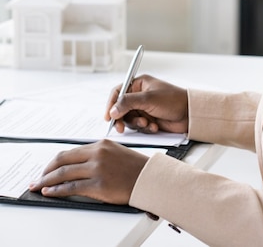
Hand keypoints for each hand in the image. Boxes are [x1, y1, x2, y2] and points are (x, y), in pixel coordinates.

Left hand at [29, 140, 146, 203]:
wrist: (150, 179)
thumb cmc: (134, 168)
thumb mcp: (115, 153)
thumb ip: (96, 156)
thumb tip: (76, 166)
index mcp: (101, 144)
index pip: (70, 151)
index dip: (55, 162)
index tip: (47, 168)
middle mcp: (97, 154)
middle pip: (63, 160)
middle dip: (46, 170)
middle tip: (38, 177)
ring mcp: (97, 169)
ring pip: (64, 174)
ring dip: (47, 181)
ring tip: (38, 186)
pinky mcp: (99, 185)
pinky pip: (71, 188)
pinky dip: (57, 190)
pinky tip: (50, 192)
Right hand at [105, 74, 188, 134]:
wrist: (190, 114)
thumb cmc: (172, 100)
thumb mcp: (148, 99)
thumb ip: (128, 103)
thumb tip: (112, 111)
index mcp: (139, 84)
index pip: (118, 92)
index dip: (111, 104)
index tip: (108, 117)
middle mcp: (139, 95)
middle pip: (121, 108)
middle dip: (122, 118)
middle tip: (120, 128)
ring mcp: (144, 108)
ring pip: (129, 119)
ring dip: (136, 124)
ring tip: (147, 124)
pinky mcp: (149, 119)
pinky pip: (138, 126)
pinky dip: (145, 128)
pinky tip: (154, 126)